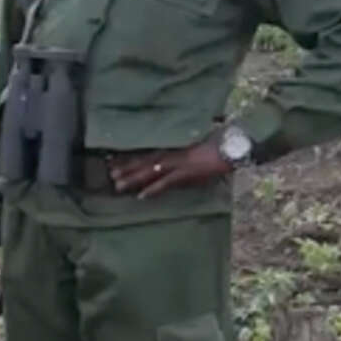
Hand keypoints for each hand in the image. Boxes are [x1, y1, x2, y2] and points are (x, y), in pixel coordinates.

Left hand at [109, 136, 233, 198]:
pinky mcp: (186, 172)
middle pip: (144, 160)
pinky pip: (166, 182)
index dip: (130, 156)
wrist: (232, 146)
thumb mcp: (197, 146)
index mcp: (174, 146)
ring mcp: (179, 163)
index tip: (114, 158)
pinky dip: (153, 189)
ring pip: (150, 170)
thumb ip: (184, 152)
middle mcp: (173, 153)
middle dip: (126, 167)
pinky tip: (141, 196)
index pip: (147, 151)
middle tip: (109, 173)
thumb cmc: (218, 144)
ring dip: (133, 178)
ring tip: (117, 184)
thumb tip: (173, 158)